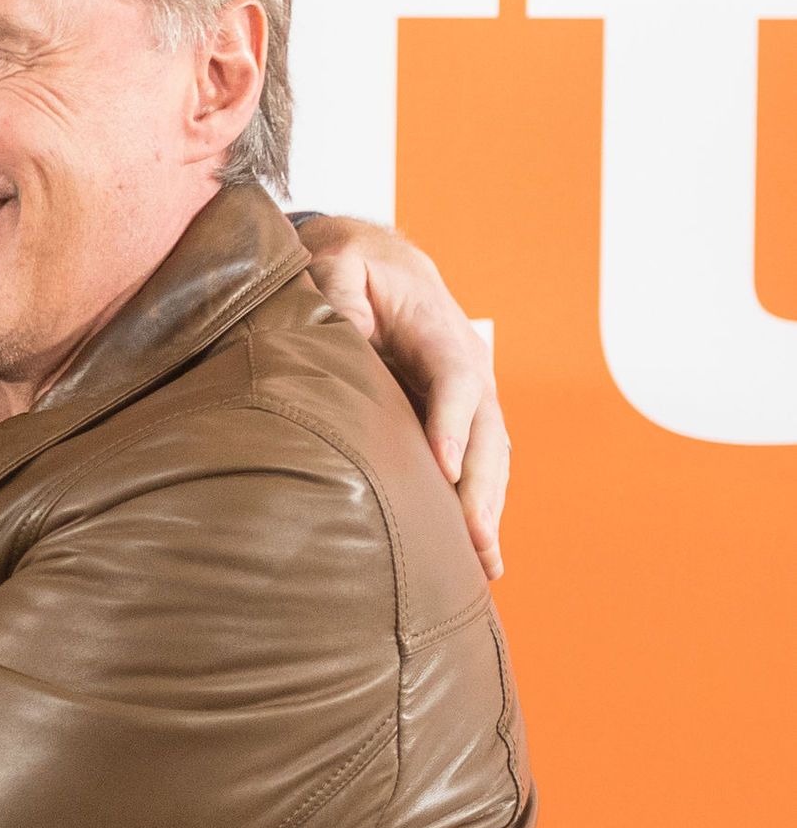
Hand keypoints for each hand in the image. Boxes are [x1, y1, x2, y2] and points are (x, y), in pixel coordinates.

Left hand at [297, 216, 508, 578]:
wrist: (382, 265)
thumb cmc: (352, 267)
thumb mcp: (337, 264)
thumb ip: (340, 292)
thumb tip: (351, 334)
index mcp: (442, 334)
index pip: (456, 381)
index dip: (452, 423)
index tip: (442, 466)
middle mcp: (470, 371)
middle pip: (486, 433)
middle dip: (481, 488)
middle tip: (475, 540)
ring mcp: (472, 400)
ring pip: (489, 459)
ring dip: (489, 511)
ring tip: (485, 563)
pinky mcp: (459, 423)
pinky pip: (477, 469)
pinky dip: (480, 510)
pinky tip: (477, 555)